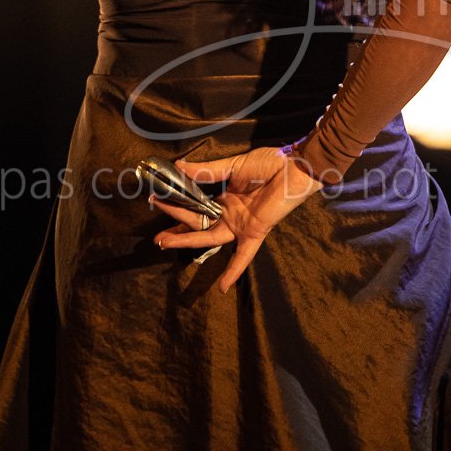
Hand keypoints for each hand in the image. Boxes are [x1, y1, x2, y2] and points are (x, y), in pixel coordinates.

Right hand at [149, 144, 323, 292]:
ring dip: (188, 241)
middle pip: (198, 224)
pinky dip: (233, 271)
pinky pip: (243, 255)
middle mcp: (230, 213)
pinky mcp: (253, 232)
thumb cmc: (268, 163)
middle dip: (176, 230)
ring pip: (209, 237)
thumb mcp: (233, 166)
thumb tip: (179, 166)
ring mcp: (240, 224)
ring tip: (165, 243)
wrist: (294, 167)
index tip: (157, 201)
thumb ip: (207, 171)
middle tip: (156, 236)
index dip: (176, 205)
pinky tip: (222, 287)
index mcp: (225, 197)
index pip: (195, 205)